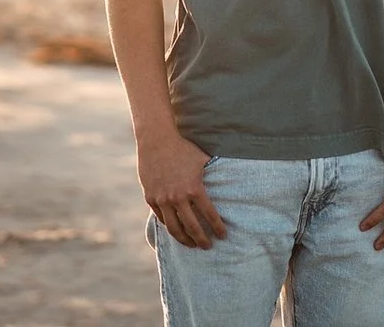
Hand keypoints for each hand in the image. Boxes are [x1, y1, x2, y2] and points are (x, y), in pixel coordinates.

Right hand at [137, 130, 224, 249]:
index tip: (223, 236)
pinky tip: (176, 228)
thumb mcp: (202, 160)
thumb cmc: (182, 147)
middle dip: (203, 241)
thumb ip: (214, 174)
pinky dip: (170, 226)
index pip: (210, 217)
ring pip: (175, 229)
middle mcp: (178, 197)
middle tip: (208, 246)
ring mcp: (162, 198)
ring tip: (191, 244)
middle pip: (193, 229)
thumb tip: (233, 181)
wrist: (156, 138)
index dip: (218, 229)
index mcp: (194, 189)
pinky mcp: (150, 197)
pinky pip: (161, 218)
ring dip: (185, 240)